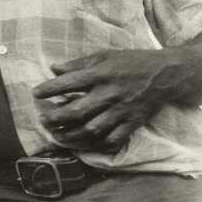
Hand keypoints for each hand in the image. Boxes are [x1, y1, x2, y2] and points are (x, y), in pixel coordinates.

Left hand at [32, 48, 176, 150]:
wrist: (167, 74)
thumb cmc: (132, 61)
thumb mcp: (105, 55)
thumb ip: (79, 63)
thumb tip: (54, 69)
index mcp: (102, 74)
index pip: (70, 82)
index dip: (50, 89)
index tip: (35, 93)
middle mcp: (110, 94)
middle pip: (78, 110)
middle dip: (56, 117)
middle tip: (43, 119)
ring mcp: (122, 111)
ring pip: (93, 129)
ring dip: (72, 135)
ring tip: (57, 136)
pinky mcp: (133, 123)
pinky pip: (113, 139)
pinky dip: (96, 145)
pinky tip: (83, 145)